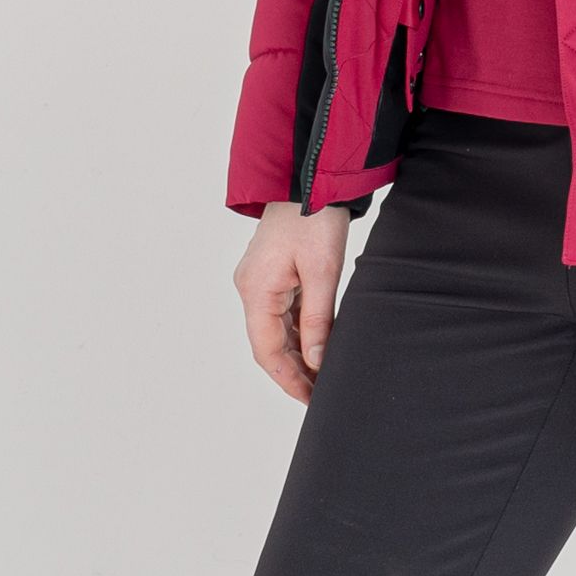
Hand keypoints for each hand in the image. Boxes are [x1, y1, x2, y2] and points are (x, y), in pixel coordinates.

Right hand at [233, 201, 351, 403]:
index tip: (310, 399)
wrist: (313, 175)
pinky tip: (320, 344)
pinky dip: (300, 330)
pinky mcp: (274, 272)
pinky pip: (283, 311)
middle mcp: (251, 288)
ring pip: (277, 329)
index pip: (267, 351)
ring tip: (324, 376)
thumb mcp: (322, 271)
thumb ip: (318, 319)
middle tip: (321, 394)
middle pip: (270, 343)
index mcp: (256, 290)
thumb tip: (318, 362)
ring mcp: (260, 280)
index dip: (288, 379)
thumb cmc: (315, 218)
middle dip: (295, 370)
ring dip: (299, 352)